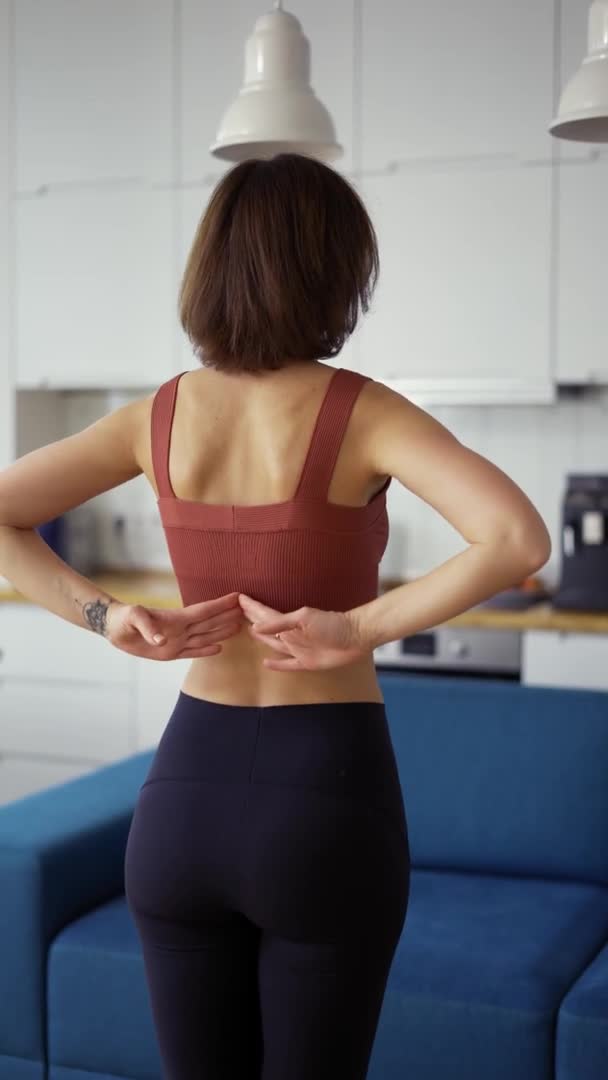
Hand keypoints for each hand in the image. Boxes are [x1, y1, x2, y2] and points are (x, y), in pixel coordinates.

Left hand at [105, 592, 244, 660]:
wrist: (114, 628)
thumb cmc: (124, 618)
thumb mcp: (133, 618)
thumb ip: (147, 627)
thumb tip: (161, 641)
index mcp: (176, 618)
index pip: (204, 611)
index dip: (221, 605)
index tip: (238, 597)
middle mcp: (181, 629)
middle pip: (210, 622)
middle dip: (228, 616)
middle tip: (248, 611)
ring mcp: (177, 640)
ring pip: (205, 636)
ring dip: (222, 632)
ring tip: (239, 628)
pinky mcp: (170, 653)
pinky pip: (192, 651)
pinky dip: (206, 650)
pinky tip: (219, 648)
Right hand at [238, 594, 366, 671]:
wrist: (356, 636)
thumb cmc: (332, 624)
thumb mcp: (304, 618)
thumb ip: (280, 623)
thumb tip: (255, 627)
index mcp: (288, 622)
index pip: (264, 614)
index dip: (252, 607)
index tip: (238, 598)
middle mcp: (290, 635)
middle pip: (266, 627)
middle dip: (253, 619)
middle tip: (237, 613)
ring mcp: (298, 649)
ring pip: (274, 643)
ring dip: (262, 638)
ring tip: (249, 631)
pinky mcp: (306, 662)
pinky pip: (287, 664)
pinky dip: (277, 664)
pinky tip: (266, 663)